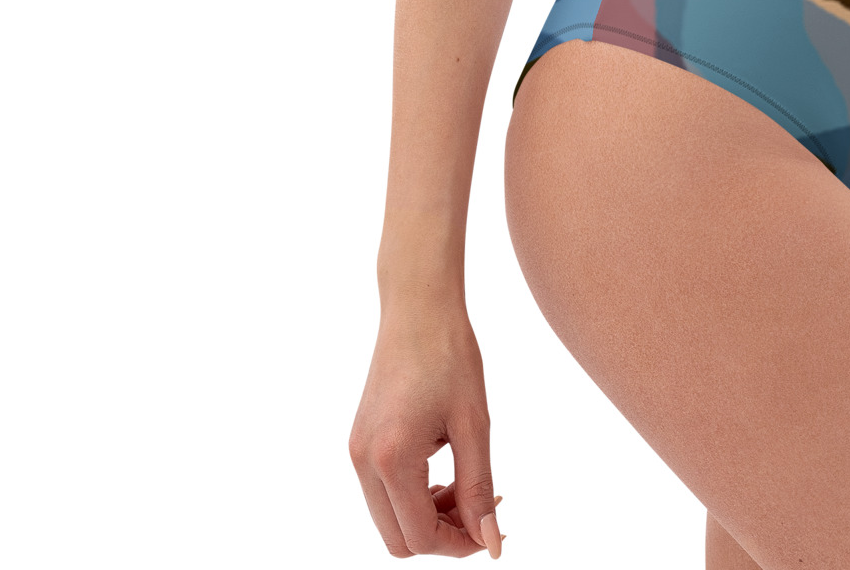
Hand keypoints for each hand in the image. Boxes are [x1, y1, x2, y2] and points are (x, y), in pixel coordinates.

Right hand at [349, 305, 503, 556]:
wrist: (418, 306)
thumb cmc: (451, 355)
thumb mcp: (474, 424)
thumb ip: (479, 488)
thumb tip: (491, 543)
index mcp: (392, 459)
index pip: (420, 537)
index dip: (460, 545)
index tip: (493, 530)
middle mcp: (364, 462)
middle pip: (398, 540)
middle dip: (442, 536)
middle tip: (482, 509)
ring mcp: (356, 451)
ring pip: (388, 519)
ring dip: (428, 516)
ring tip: (467, 488)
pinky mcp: (359, 440)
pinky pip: (382, 492)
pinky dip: (413, 496)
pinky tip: (444, 472)